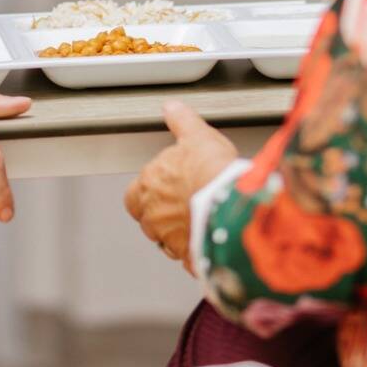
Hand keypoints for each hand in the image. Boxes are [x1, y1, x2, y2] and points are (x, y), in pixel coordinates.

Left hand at [124, 100, 237, 270]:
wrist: (232, 202)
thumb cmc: (211, 170)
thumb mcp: (197, 135)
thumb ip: (182, 121)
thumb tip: (173, 108)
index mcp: (148, 187)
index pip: (134, 195)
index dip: (147, 192)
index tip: (162, 187)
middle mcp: (153, 216)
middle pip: (150, 220)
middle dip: (164, 215)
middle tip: (186, 204)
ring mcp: (171, 239)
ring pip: (169, 241)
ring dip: (181, 233)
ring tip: (201, 221)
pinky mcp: (190, 257)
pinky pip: (190, 258)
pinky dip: (198, 252)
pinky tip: (212, 241)